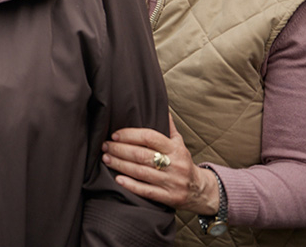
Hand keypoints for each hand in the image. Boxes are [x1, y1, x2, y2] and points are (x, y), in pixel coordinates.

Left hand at [102, 116, 220, 214]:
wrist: (200, 190)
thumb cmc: (183, 162)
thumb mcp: (179, 144)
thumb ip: (168, 127)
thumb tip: (162, 108)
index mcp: (175, 149)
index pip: (149, 137)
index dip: (130, 135)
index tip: (114, 135)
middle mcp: (174, 164)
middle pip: (141, 154)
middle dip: (120, 149)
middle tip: (104, 146)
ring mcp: (172, 182)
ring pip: (141, 171)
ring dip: (120, 164)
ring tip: (106, 158)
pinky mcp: (169, 197)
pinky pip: (147, 191)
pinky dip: (131, 185)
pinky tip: (118, 179)